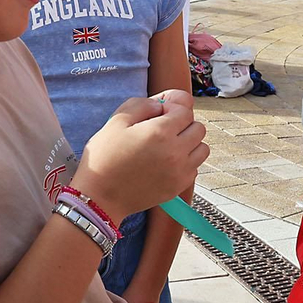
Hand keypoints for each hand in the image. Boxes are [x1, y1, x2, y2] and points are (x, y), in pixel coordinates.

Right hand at [75, 90, 207, 219]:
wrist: (100, 197)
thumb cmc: (104, 157)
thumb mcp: (116, 121)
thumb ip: (142, 105)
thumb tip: (161, 105)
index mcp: (160, 132)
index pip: (185, 111)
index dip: (171, 109)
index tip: (157, 116)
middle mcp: (176, 152)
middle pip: (198, 128)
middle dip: (183, 124)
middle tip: (163, 130)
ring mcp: (180, 171)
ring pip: (202, 148)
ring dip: (190, 143)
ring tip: (169, 146)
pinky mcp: (179, 187)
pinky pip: (195, 167)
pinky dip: (186, 162)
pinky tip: (167, 163)